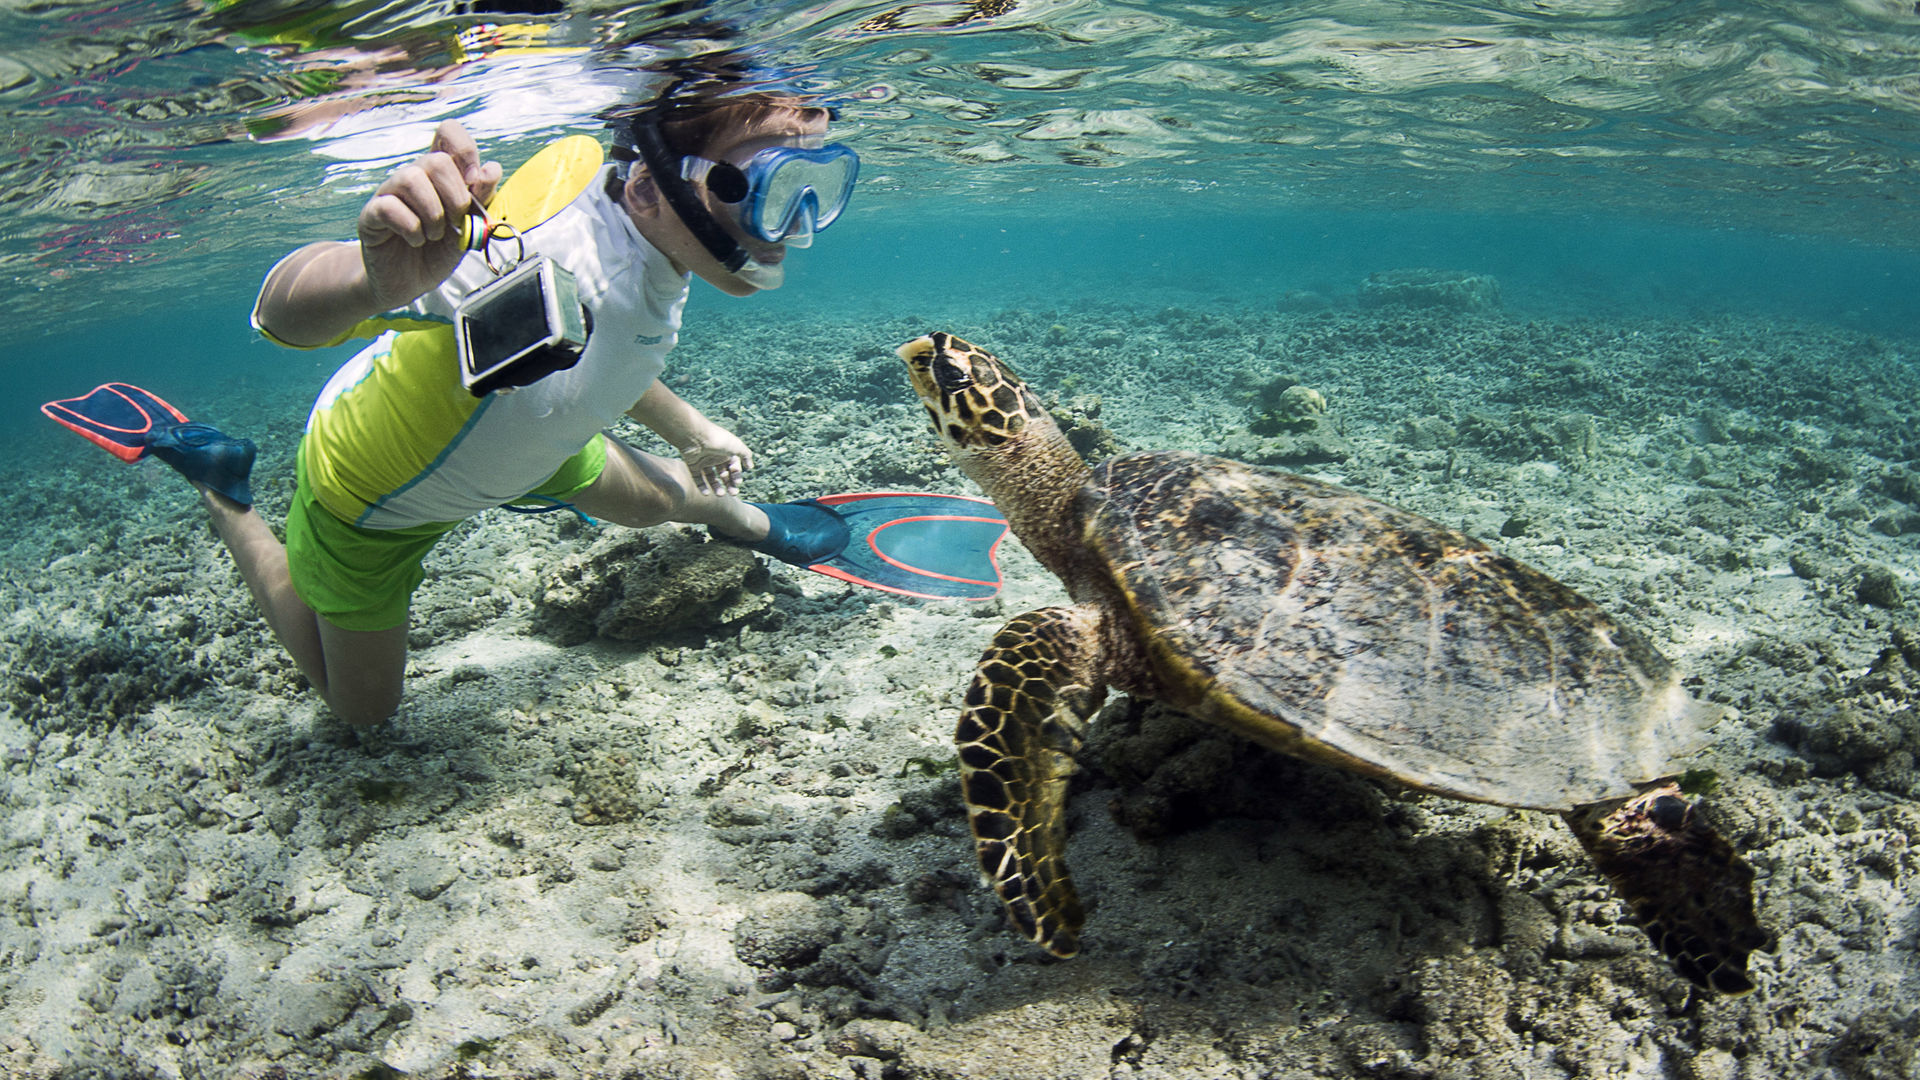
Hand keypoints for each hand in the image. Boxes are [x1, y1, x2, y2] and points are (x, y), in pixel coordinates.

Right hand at [356, 119, 501, 308]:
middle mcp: (413, 176)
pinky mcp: (371, 214)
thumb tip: (491, 167)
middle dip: (455, 197)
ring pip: (410, 178)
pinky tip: (416, 241)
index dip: (465, 151)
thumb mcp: (468, 228)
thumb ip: (481, 199)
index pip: (448, 133)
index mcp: (439, 175)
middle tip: (456, 222)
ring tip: (435, 235)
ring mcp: (389, 193)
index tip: (474, 184)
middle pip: (436, 160)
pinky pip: (389, 207)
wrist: (408, 283)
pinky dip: (411, 229)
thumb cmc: (437, 252)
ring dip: (432, 214)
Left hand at [675, 424, 754, 496]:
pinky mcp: (692, 465)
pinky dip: (702, 487)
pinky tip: (707, 493)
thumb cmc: (718, 440)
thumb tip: (750, 466)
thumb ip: (746, 455)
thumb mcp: (737, 446)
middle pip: (724, 474)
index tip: (738, 482)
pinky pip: (697, 478)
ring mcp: (703, 461)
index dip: (736, 476)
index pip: (733, 467)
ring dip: (717, 487)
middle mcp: (715, 456)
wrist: (695, 436)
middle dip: (729, 484)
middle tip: (733, 493)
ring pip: (711, 478)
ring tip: (720, 495)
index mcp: (726, 451)